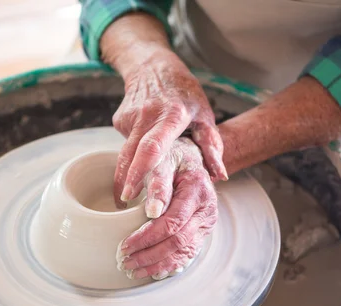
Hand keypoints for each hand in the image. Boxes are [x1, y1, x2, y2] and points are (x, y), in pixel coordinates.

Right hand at [112, 49, 227, 207]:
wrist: (154, 67)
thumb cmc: (184, 94)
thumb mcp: (204, 114)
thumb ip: (212, 145)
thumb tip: (220, 175)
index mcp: (172, 116)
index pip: (154, 147)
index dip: (143, 171)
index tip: (134, 193)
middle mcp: (148, 115)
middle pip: (132, 153)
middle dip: (125, 180)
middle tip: (123, 204)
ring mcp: (131, 116)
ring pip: (123, 152)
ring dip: (123, 175)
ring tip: (123, 198)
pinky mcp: (120, 119)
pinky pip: (124, 143)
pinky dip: (130, 157)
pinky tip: (137, 158)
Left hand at [117, 137, 217, 280]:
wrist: (190, 156)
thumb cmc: (171, 156)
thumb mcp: (162, 159)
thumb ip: (157, 182)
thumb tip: (151, 211)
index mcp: (197, 189)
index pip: (171, 222)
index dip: (146, 237)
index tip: (124, 246)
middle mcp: (206, 208)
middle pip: (177, 241)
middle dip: (148, 255)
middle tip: (123, 262)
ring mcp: (206, 222)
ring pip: (183, 251)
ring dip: (156, 264)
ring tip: (132, 270)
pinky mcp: (202, 231)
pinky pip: (188, 253)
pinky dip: (169, 265)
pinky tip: (152, 272)